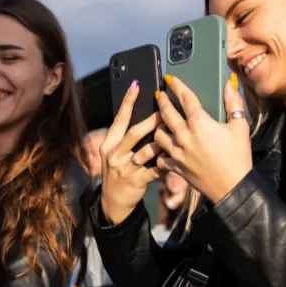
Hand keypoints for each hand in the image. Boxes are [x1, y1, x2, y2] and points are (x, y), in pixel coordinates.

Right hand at [99, 80, 164, 223]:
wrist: (114, 201)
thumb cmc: (119, 172)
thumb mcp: (116, 154)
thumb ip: (127, 138)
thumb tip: (147, 117)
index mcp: (109, 144)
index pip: (119, 119)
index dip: (128, 102)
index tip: (137, 85)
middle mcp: (114, 155)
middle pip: (134, 133)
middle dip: (150, 121)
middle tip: (164, 111)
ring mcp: (124, 169)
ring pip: (146, 152)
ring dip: (161, 142)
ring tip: (173, 134)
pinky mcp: (136, 181)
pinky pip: (155, 170)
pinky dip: (166, 164)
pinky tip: (176, 159)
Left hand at [154, 74, 251, 203]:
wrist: (232, 187)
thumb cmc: (238, 157)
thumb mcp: (240, 127)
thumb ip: (233, 103)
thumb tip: (229, 83)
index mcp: (200, 123)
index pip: (185, 98)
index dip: (177, 86)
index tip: (169, 79)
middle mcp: (184, 136)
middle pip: (166, 113)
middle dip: (161, 101)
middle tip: (158, 95)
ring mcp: (177, 153)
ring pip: (158, 135)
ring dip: (158, 127)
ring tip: (160, 123)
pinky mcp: (175, 167)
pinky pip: (160, 157)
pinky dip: (160, 152)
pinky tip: (163, 149)